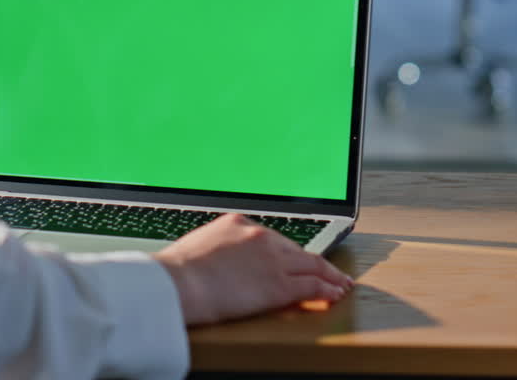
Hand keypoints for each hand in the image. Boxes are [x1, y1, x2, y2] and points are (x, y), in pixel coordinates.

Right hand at [155, 213, 352, 325]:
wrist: (178, 282)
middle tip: (327, 270)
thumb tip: (220, 263)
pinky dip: (328, 289)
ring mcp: (272, 259)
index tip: (294, 257)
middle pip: (295, 249)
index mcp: (237, 223)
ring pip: (312, 265)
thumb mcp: (197, 247)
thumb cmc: (177, 270)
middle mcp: (259, 236)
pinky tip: (335, 293)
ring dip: (329, 275)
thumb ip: (217, 250)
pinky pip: (313, 285)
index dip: (287, 251)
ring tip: (339, 283)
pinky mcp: (280, 284)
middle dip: (313, 262)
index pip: (271, 238)